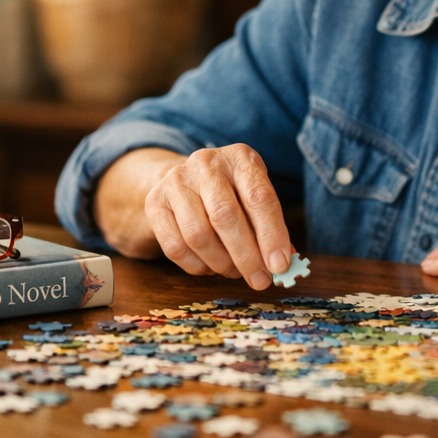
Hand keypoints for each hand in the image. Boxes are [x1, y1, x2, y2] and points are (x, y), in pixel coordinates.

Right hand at [143, 144, 293, 289]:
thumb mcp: (255, 196)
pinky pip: (175, 247)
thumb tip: (283, 264)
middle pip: (225, 216)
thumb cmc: (231, 192)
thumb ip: (270, 226)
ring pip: (199, 234)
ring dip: (221, 263)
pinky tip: (211, 267)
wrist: (186, 179)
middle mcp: (206, 163)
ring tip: (235, 271)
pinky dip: (197, 266)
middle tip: (260, 280)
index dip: (271, 234)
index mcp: (240, 158)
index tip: (280, 265)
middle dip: (246, 255)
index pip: (259, 197)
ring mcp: (176, 181)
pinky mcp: (155, 202)